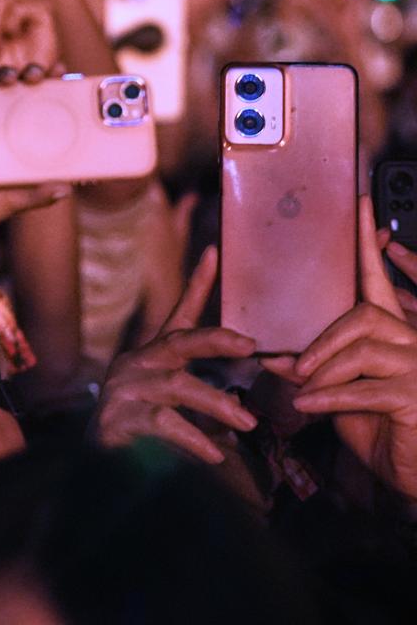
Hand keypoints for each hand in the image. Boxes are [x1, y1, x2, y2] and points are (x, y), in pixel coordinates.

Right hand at [95, 247, 259, 463]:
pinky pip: (162, 422)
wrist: (101, 474)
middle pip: (180, 342)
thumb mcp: (181, 413)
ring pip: (177, 384)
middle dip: (216, 340)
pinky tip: (214, 454)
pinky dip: (193, 438)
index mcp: (154, 358)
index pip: (179, 316)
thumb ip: (210, 404)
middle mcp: (137, 365)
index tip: (214, 252)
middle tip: (250, 346)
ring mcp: (124, 389)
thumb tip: (257, 410)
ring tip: (248, 424)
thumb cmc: (149, 438)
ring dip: (216, 403)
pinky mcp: (116, 418)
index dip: (197, 284)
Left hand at [263, 198, 416, 499]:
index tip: (359, 206)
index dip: (367, 245)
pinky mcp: (413, 397)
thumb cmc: (378, 429)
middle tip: (294, 365)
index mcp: (394, 333)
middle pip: (362, 316)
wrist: (411, 474)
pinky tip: (307, 405)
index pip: (377, 282)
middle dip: (323, 339)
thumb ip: (315, 368)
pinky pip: (363, 388)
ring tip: (303, 388)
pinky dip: (328, 397)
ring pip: (361, 349)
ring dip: (323, 369)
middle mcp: (411, 342)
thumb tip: (276, 355)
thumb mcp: (339, 392)